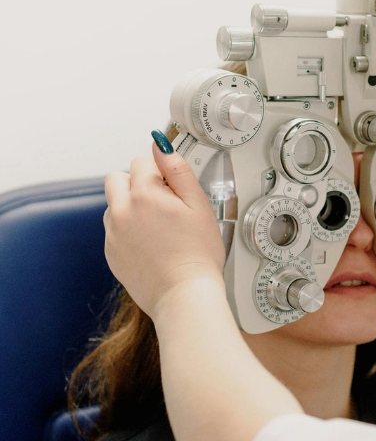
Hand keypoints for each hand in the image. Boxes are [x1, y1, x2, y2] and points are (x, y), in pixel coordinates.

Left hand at [104, 145, 225, 319]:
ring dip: (130, 207)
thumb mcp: (200, 206)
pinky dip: (128, 231)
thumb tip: (160, 145)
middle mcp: (122, 210)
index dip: (161, 173)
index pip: (142, 162)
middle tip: (163, 205)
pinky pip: (114, 230)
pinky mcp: (111, 253)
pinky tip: (151, 245)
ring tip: (158, 228)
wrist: (184, 295)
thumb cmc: (198, 254)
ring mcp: (113, 233)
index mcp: (144, 194)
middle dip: (137, 184)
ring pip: (114, 204)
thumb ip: (179, 171)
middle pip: (117, 178)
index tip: (174, 190)